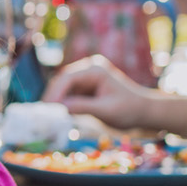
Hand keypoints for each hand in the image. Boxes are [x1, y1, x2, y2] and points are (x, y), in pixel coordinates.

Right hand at [40, 55, 159, 129]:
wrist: (144, 111)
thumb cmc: (129, 110)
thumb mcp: (105, 110)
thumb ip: (82, 107)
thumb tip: (58, 108)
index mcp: (95, 70)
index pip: (68, 78)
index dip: (55, 93)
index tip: (47, 108)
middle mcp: (88, 69)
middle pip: (62, 81)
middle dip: (52, 96)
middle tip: (42, 114)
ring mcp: (86, 77)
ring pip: (63, 88)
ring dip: (56, 100)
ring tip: (47, 116)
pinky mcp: (86, 87)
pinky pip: (69, 93)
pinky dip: (63, 103)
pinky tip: (57, 114)